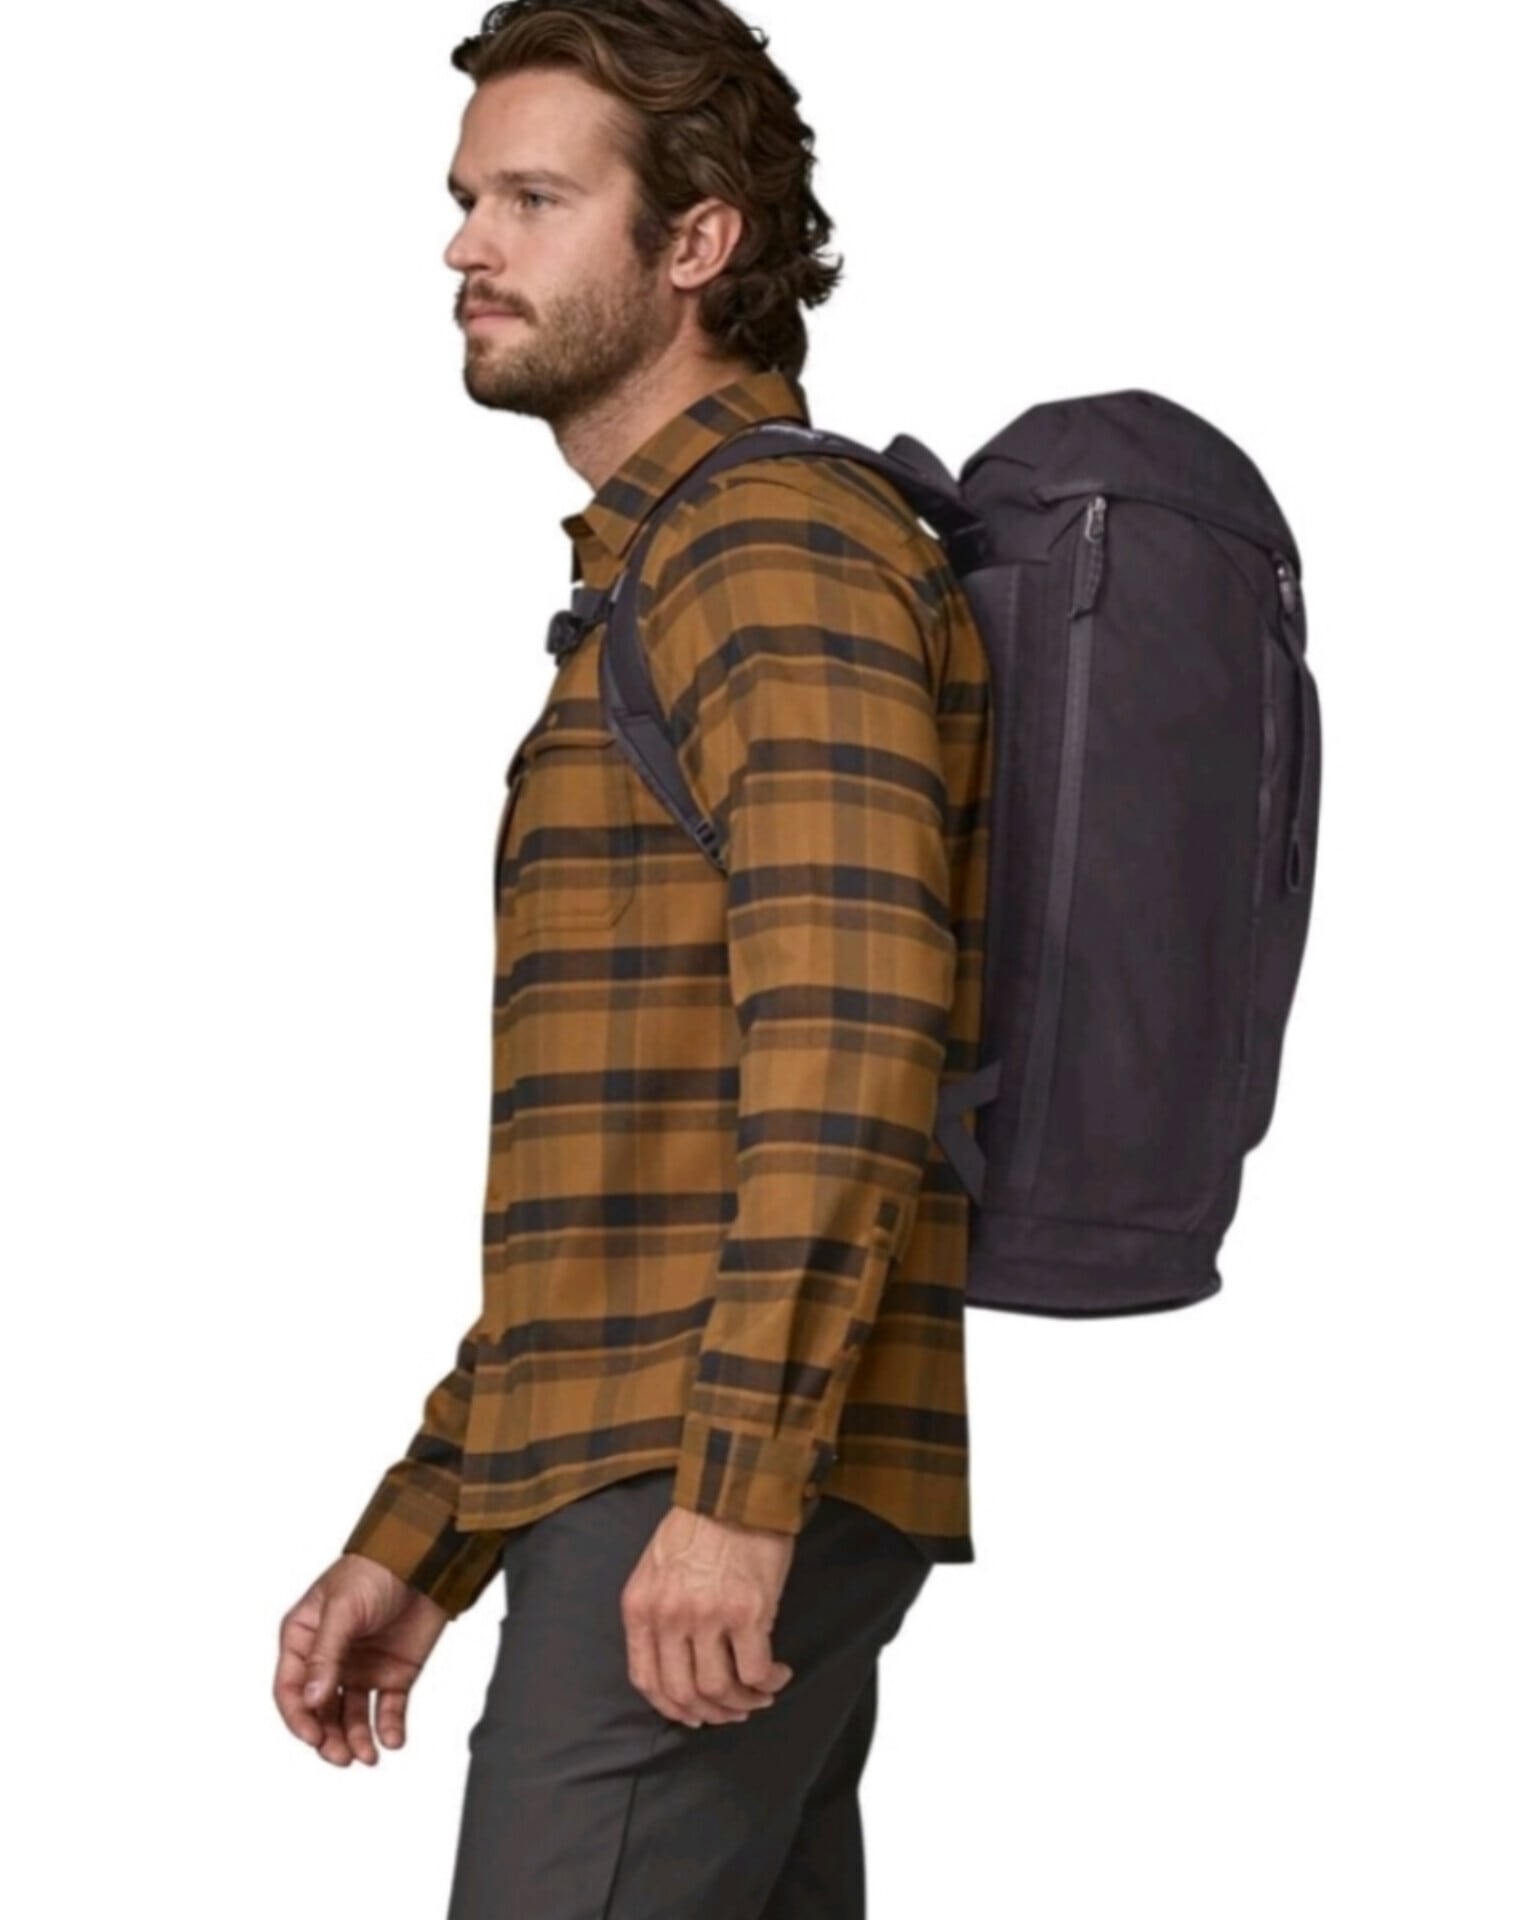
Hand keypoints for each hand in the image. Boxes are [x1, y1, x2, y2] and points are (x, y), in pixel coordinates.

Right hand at [274, 1553, 449, 1765]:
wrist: (426, 1559)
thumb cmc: (375, 1570)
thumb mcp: (342, 1608)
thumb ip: (325, 1655)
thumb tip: (310, 1700)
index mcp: (305, 1639)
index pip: (290, 1689)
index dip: (298, 1717)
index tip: (313, 1738)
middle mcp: (330, 1660)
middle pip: (320, 1711)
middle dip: (328, 1738)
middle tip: (342, 1756)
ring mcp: (361, 1668)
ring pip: (351, 1718)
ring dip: (356, 1740)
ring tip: (368, 1756)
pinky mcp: (394, 1673)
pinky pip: (388, 1710)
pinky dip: (389, 1729)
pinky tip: (392, 1741)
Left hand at [620, 1504, 796, 1727]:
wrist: (735, 1491)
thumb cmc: (699, 1525)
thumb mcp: (656, 1568)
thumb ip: (657, 1612)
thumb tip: (676, 1660)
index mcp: (640, 1607)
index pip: (646, 1680)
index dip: (672, 1708)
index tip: (694, 1714)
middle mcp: (668, 1617)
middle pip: (684, 1693)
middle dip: (711, 1712)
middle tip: (733, 1711)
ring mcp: (707, 1617)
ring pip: (720, 1689)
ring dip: (743, 1703)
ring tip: (759, 1695)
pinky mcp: (747, 1613)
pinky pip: (756, 1671)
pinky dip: (768, 1683)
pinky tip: (778, 1675)